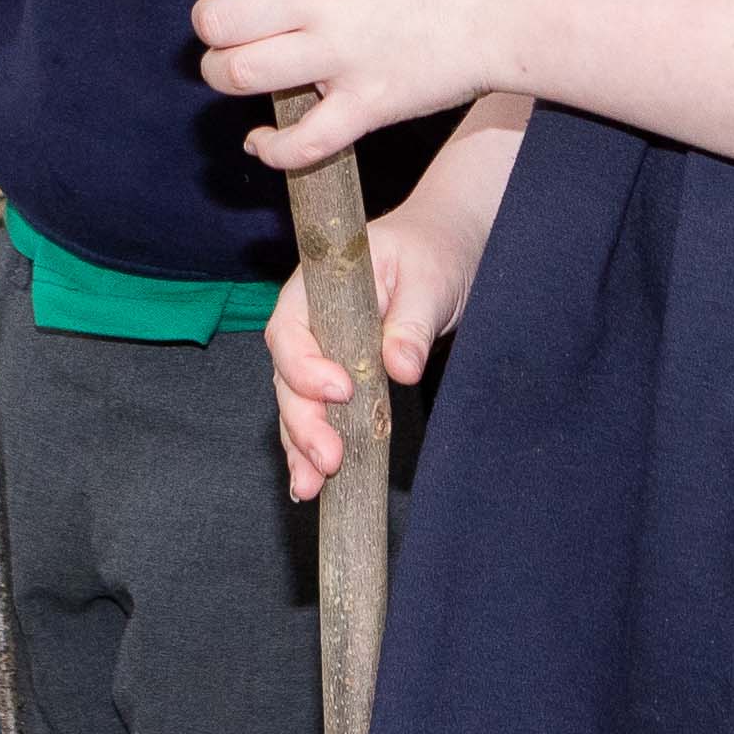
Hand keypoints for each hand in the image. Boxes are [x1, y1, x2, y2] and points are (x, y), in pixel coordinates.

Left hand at [186, 0, 548, 172]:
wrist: (517, 2)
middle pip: (215, 19)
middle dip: (210, 26)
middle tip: (230, 25)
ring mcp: (340, 55)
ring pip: (238, 76)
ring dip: (226, 76)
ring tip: (242, 70)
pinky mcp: (366, 105)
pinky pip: (298, 143)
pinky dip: (270, 148)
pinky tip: (263, 140)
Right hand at [270, 207, 477, 499]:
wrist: (446, 246)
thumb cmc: (432, 251)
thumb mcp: (429, 280)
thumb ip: (412, 323)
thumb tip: (401, 367)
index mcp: (317, 285)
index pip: (290, 329)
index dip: (306, 366)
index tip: (342, 390)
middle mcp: (308, 321)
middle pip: (287, 376)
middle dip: (303, 421)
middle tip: (328, 459)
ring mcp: (320, 352)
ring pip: (296, 402)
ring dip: (300, 445)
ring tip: (311, 487)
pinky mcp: (339, 378)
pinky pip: (317, 414)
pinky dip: (312, 448)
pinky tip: (312, 484)